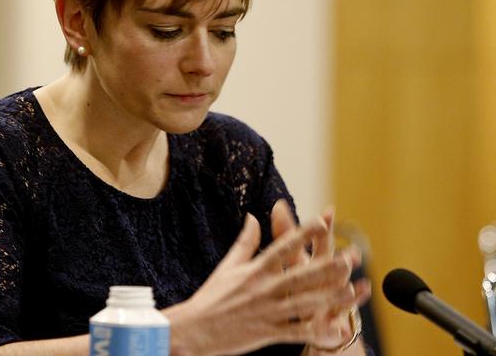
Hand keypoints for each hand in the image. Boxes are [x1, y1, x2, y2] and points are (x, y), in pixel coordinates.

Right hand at [167, 208, 369, 355]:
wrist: (194, 328)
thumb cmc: (212, 295)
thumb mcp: (228, 265)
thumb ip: (245, 241)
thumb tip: (252, 216)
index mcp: (255, 269)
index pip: (282, 247)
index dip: (303, 234)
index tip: (322, 222)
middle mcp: (263, 288)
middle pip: (300, 274)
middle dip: (327, 267)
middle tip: (350, 258)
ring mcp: (266, 311)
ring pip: (304, 302)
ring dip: (330, 297)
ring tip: (353, 291)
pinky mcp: (266, 332)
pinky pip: (296, 332)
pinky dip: (317, 332)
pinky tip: (336, 330)